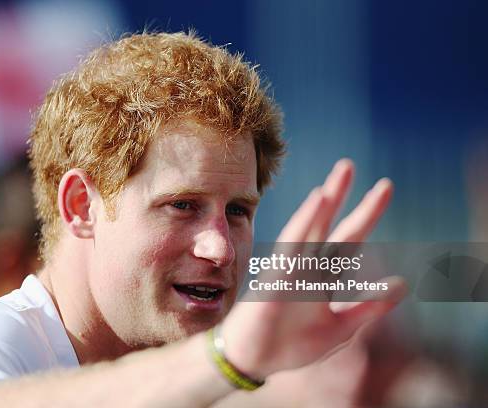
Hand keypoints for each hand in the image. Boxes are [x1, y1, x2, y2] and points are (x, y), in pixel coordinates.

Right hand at [220, 159, 405, 378]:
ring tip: (340, 176)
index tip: (382, 187)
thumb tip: (401, 283)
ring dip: (325, 202)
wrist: (257, 361)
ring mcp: (291, 269)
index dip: (365, 213)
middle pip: (328, 224)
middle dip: (340, 194)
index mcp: (323, 276)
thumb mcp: (341, 327)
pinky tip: (318, 202)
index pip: (348, 239)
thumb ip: (369, 306)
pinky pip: (292, 245)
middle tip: (348, 164)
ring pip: (310, 228)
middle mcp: (307, 266)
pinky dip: (305, 221)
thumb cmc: (292, 344)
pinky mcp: (277, 277)